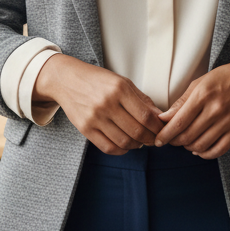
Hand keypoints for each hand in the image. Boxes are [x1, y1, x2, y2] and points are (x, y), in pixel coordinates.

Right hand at [33, 54, 163, 155]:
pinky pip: (108, 147)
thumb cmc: (98, 80)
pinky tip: (126, 145)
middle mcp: (107, 103)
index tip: (162, 130)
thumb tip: (160, 117)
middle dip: (150, 139)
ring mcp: (95, 118)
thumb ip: (142, 99)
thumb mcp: (122, 82)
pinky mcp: (85, 129)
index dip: (158, 127)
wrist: (67, 79)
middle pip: (136, 131)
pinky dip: (121, 150)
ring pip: (123, 141)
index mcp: (120, 89)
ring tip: (140, 142)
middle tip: (154, 139)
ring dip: (137, 145)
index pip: (146, 116)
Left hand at [154, 52, 229, 159]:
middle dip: (175, 141)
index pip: (179, 122)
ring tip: (185, 142)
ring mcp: (228, 121)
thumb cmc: (224, 78)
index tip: (158, 140)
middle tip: (171, 140)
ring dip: (188, 147)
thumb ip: (181, 102)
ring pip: (201, 145)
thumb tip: (164, 118)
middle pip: (188, 136)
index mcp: (203, 95)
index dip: (166, 134)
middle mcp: (216, 109)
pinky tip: (199, 149)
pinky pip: (219, 150)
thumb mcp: (200, 82)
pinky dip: (205, 154)